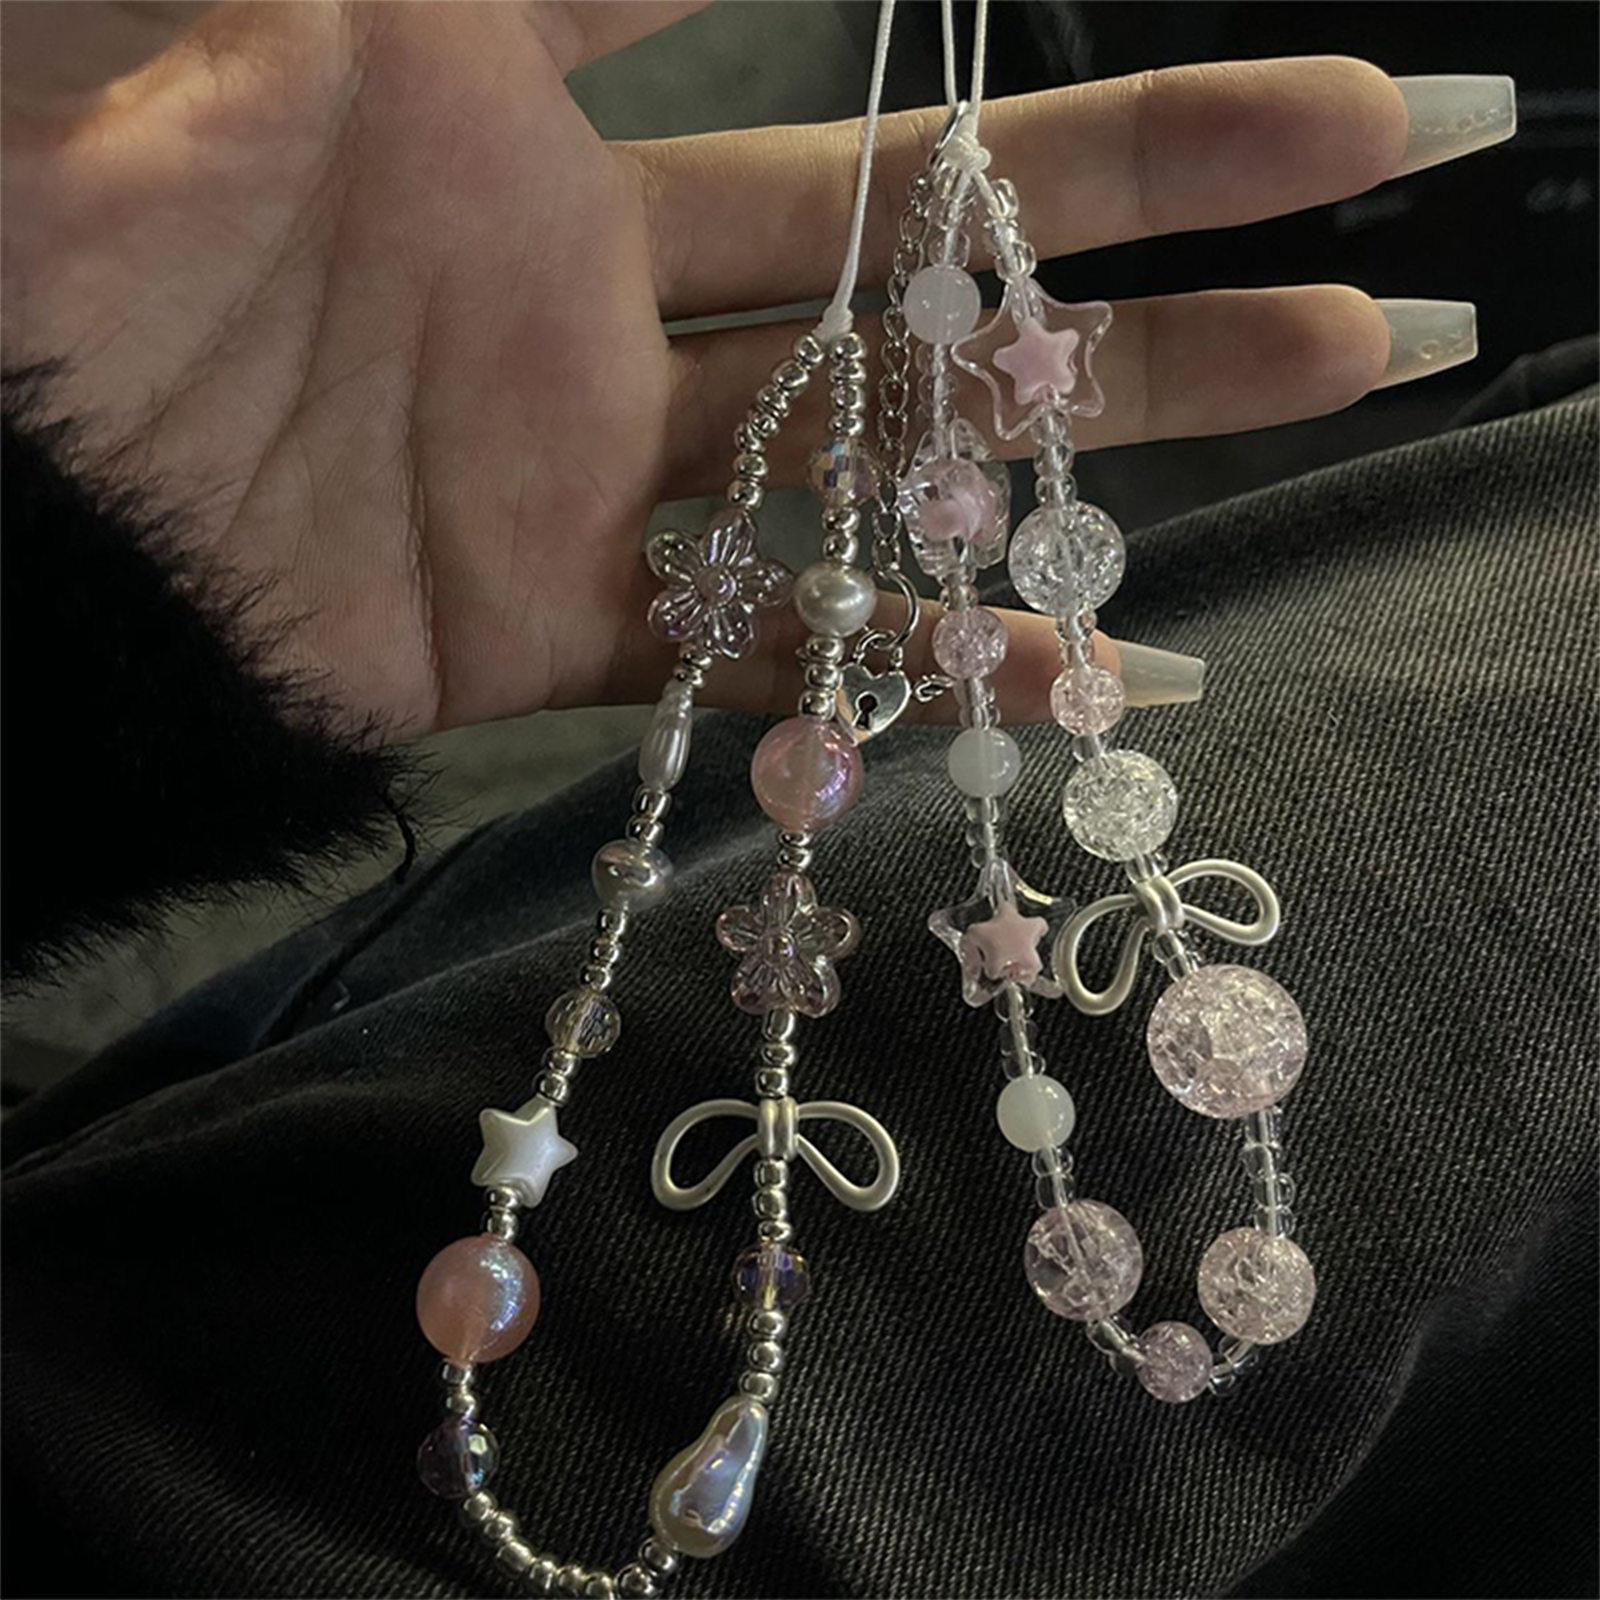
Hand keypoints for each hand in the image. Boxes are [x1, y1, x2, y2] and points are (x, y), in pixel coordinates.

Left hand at [1, 4, 1492, 737]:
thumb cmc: (60, 166)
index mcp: (507, 85)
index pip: (802, 28)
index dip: (981, 19)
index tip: (1183, 15)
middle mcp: (579, 274)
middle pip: (912, 234)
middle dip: (1147, 195)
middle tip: (1381, 157)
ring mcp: (572, 468)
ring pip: (880, 448)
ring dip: (1100, 426)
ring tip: (1336, 370)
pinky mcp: (531, 633)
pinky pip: (755, 651)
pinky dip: (916, 663)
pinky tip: (1085, 662)